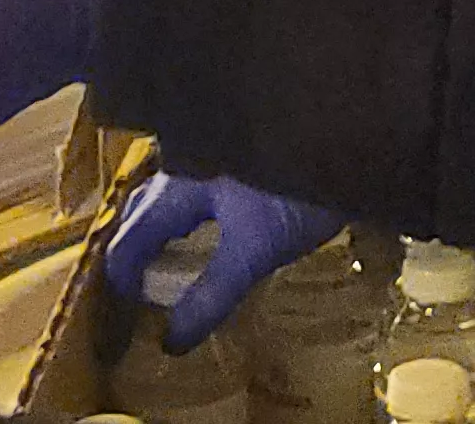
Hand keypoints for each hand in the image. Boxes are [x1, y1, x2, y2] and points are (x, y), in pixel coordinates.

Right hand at [105, 173, 346, 349]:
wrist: (351, 133)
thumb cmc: (296, 194)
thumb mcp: (254, 252)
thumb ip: (211, 294)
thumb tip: (171, 341)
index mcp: (176, 184)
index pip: (129, 236)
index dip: (123, 277)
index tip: (125, 310)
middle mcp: (185, 161)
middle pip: (143, 208)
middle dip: (139, 247)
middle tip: (142, 287)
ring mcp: (211, 150)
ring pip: (170, 193)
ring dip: (165, 229)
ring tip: (173, 263)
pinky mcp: (239, 151)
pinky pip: (195, 185)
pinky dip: (191, 215)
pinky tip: (211, 228)